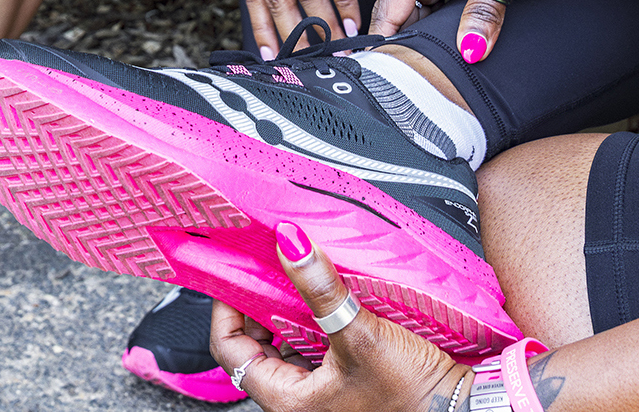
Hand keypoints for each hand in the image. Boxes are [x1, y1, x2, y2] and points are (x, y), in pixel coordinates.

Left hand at [208, 221, 462, 411]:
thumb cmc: (411, 392)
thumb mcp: (361, 334)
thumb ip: (321, 288)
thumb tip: (290, 242)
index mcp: (287, 402)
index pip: (230, 349)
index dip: (227, 307)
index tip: (236, 271)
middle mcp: (299, 402)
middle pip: (256, 344)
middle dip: (261, 302)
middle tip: (268, 266)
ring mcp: (322, 394)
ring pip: (286, 343)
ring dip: (290, 308)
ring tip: (297, 274)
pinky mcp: (345, 381)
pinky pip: (315, 345)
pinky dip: (314, 318)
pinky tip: (328, 295)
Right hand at [369, 0, 573, 59]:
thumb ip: (484, 11)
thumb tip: (470, 49)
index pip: (389, 6)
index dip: (383, 40)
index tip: (382, 71)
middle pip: (400, 12)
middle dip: (404, 43)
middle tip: (415, 75)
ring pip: (419, 12)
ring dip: (426, 36)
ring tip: (434, 64)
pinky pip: (437, 6)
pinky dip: (442, 25)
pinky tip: (450, 42)